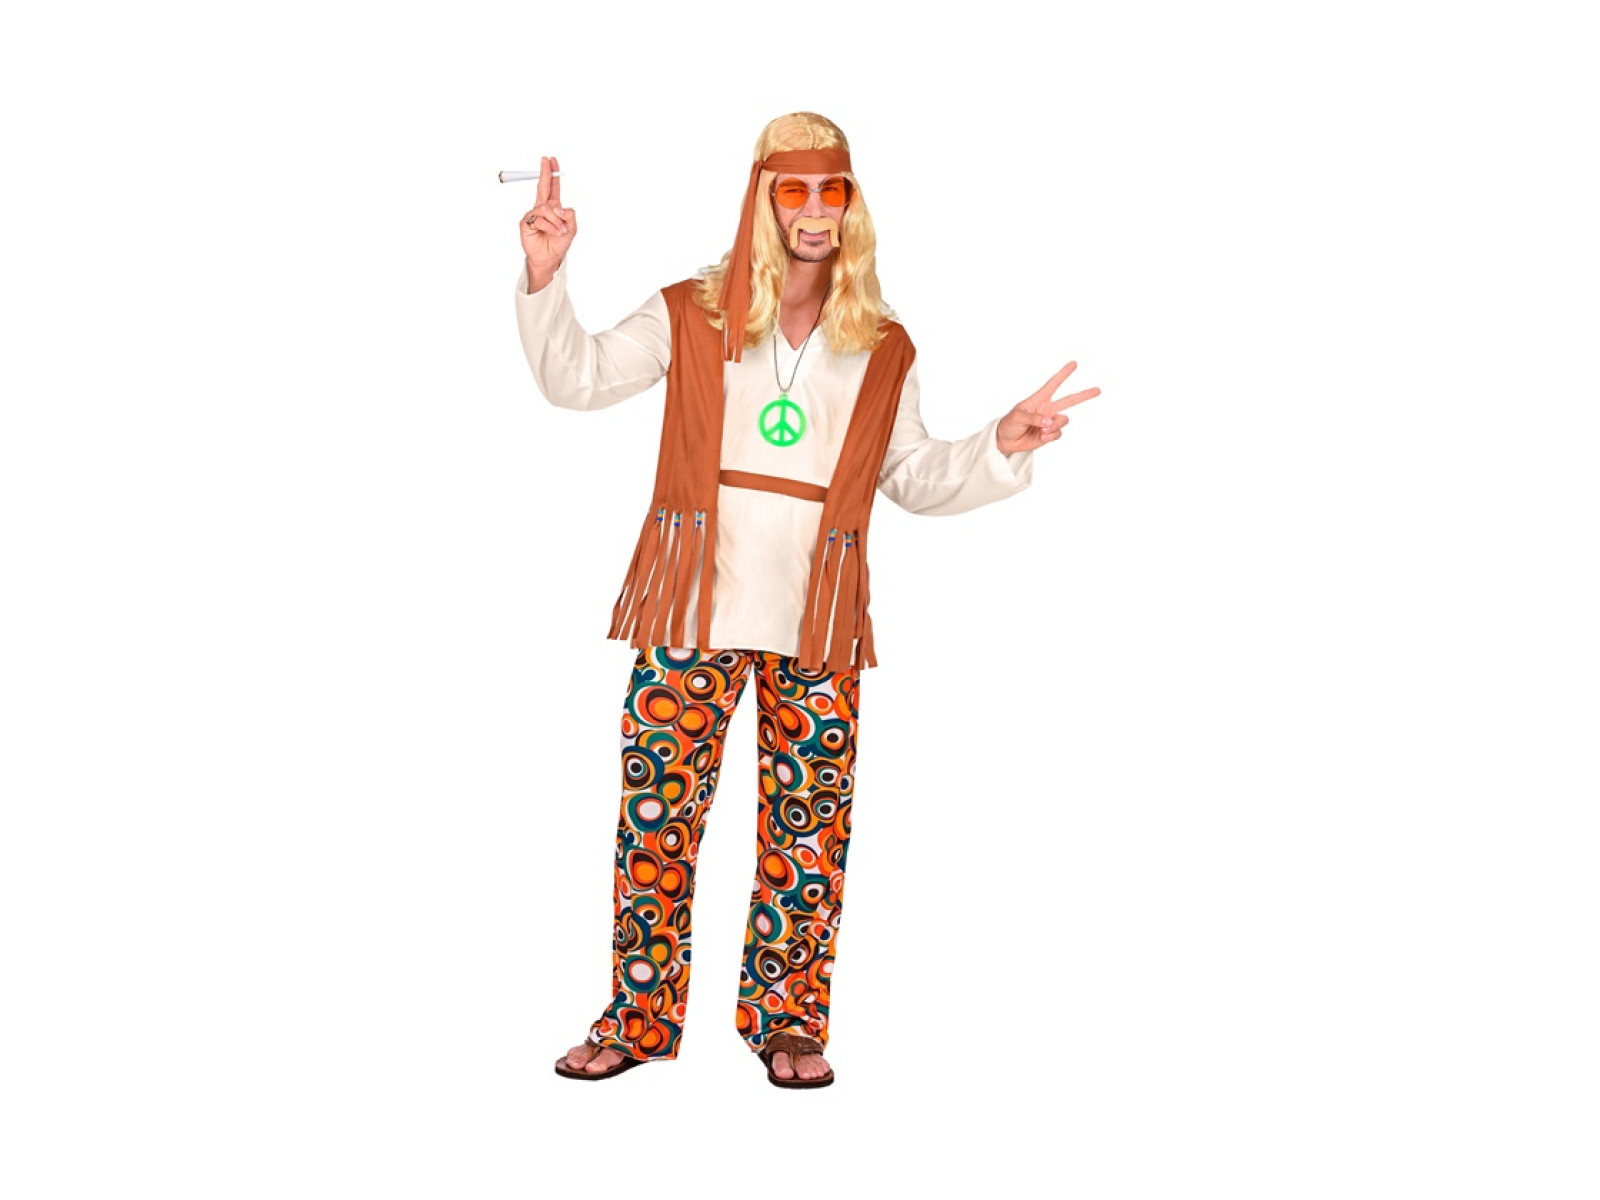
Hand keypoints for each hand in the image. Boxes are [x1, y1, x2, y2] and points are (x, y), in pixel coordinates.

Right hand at [519, 155, 576, 288]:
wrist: (549, 258)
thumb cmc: (558, 244)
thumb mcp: (571, 228)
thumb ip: (569, 215)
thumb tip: (560, 207)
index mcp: (553, 208)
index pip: (552, 188)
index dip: (552, 175)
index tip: (552, 161)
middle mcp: (542, 209)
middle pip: (542, 187)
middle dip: (545, 172)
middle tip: (547, 160)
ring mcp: (534, 215)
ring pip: (547, 208)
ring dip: (557, 220)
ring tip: (560, 231)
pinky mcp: (527, 223)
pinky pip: (541, 219)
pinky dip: (550, 226)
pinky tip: (554, 233)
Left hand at [995, 360, 1100, 454]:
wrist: (1006, 441)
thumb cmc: (1009, 424)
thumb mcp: (1017, 416)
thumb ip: (1034, 417)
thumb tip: (1049, 421)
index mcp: (1039, 399)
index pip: (1054, 384)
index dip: (1064, 374)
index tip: (1074, 364)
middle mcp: (1047, 409)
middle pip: (1070, 400)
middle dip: (1084, 395)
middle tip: (1098, 390)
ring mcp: (1050, 422)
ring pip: (1064, 420)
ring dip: (1054, 425)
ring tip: (1042, 430)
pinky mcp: (1049, 434)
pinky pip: (1058, 433)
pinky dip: (1051, 435)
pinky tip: (1042, 437)